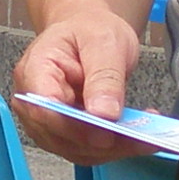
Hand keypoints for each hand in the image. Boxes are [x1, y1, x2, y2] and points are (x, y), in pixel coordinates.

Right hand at [12, 0, 151, 164]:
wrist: (87, 30)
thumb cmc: (89, 29)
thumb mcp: (104, 41)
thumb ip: (104, 77)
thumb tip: (104, 114)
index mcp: (36, 69)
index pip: (44, 108)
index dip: (73, 126)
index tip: (106, 134)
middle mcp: (33, 100)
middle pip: (60, 135)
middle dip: (101, 142)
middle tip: (139, 139)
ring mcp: (47, 119)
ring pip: (75, 149)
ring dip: (111, 149)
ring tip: (145, 138)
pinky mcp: (64, 132)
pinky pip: (86, 148)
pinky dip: (113, 147)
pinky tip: (136, 137)